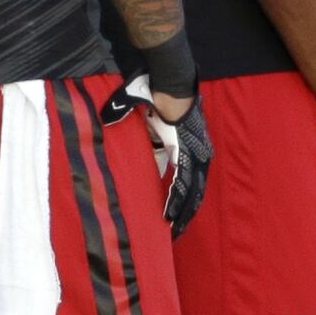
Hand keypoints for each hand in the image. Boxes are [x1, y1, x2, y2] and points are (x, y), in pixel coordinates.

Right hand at [114, 77, 212, 235]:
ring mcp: (193, 154)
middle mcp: (195, 153)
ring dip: (181, 212)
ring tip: (173, 231)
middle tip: (176, 232)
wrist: (168, 82)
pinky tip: (171, 218)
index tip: (176, 216)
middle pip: (193, 190)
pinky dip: (176, 201)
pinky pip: (182, 183)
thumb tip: (120, 134)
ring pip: (190, 191)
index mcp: (187, 147)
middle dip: (185, 212)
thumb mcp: (144, 118)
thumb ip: (133, 128)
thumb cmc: (156, 94)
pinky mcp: (185, 153)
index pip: (187, 179)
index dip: (182, 199)